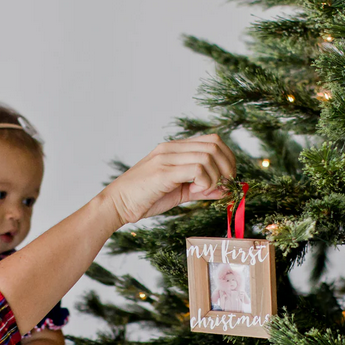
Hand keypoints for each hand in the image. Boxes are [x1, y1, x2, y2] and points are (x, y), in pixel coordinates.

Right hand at [101, 134, 235, 224]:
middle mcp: (170, 148)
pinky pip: (197, 169)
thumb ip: (201, 189)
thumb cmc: (144, 198)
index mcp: (173, 149)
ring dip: (215, 176)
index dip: (228, 158)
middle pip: (214, 144)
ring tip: (204, 191)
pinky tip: (197, 191)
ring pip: (208, 156)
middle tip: (224, 185)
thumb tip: (226, 190)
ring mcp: (166, 158)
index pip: (212, 140)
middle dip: (227, 166)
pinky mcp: (163, 172)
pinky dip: (205, 182)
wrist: (116, 204)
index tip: (228, 179)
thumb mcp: (179, 192)